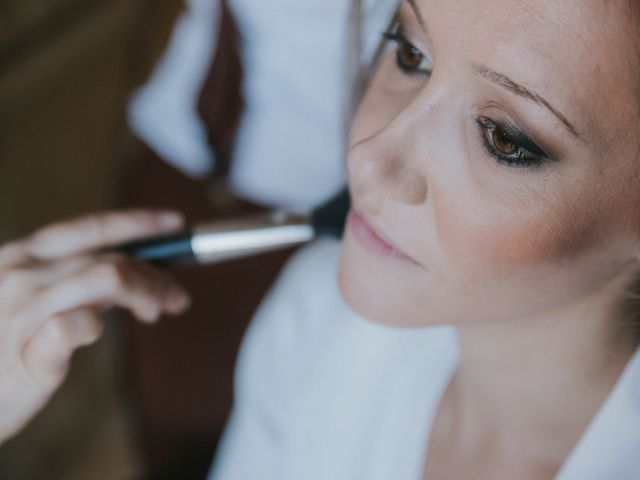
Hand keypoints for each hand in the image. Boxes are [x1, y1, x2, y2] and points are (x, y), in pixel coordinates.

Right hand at [0, 210, 190, 443]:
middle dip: (156, 274)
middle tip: (176, 296)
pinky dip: (100, 325)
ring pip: (109, 278)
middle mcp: (21, 273)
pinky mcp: (30, 352)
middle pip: (112, 258)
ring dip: (147, 293)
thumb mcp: (27, 298)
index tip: (174, 222)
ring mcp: (23, 310)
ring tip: (154, 312)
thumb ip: (74, 280)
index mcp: (24, 256)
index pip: (91, 227)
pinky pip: (80, 324)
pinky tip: (98, 333)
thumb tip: (134, 270)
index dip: (138, 222)